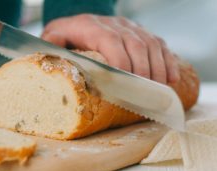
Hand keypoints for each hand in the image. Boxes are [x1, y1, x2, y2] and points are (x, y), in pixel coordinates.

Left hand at [42, 14, 179, 83]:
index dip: (120, 61)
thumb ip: (52, 45)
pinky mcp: (140, 32)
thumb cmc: (65, 37)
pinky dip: (168, 61)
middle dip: (142, 70)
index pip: (110, 41)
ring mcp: (129, 27)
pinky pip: (159, 43)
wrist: (78, 23)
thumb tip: (53, 53)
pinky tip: (171, 78)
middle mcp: (114, 24)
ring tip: (159, 89)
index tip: (125, 83)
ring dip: (158, 68)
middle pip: (135, 44)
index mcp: (91, 26)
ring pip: (150, 44)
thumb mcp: (52, 39)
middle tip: (145, 93)